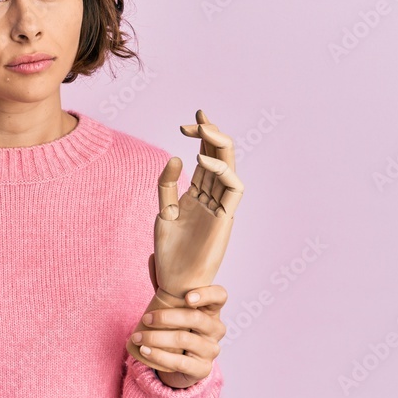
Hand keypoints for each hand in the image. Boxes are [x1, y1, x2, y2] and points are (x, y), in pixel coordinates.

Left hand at [127, 285, 227, 387]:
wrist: (179, 363)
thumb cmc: (176, 328)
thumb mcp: (171, 306)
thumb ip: (164, 285)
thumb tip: (153, 258)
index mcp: (211, 310)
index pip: (220, 296)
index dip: (206, 295)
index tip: (186, 298)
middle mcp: (216, 329)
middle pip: (197, 319)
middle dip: (167, 317)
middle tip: (146, 318)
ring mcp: (211, 350)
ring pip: (185, 340)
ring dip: (157, 338)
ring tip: (138, 338)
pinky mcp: (202, 369)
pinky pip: (181, 362)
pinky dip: (159, 356)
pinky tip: (145, 351)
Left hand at [150, 110, 242, 300]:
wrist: (175, 281)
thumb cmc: (170, 252)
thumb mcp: (164, 211)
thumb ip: (167, 185)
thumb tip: (176, 157)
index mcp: (199, 194)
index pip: (205, 158)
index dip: (203, 137)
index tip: (190, 119)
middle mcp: (213, 198)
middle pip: (220, 158)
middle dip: (211, 134)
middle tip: (197, 116)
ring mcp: (221, 207)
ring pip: (230, 168)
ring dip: (219, 146)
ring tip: (202, 129)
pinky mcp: (226, 220)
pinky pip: (234, 189)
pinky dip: (222, 171)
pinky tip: (201, 160)